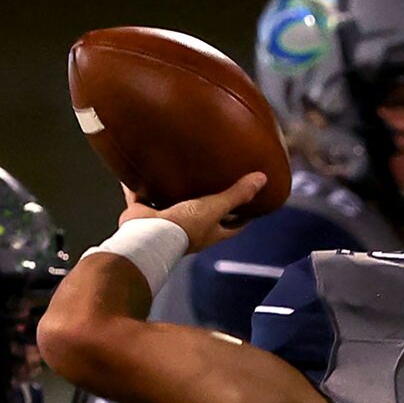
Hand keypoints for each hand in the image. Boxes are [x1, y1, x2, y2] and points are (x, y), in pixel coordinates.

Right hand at [116, 172, 267, 253]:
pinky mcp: (145, 213)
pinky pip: (143, 194)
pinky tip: (141, 168)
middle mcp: (190, 228)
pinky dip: (141, 184)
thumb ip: (236, 194)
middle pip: (205, 215)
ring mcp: (167, 221)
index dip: (245, 216)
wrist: (149, 234)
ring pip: (174, 203)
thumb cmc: (185, 226)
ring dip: (177, 191)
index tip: (253, 204)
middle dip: (211, 202)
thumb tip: (262, 179)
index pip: (235, 226)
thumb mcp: (215, 207)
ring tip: (182, 170)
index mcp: (210, 231)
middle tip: (218, 180)